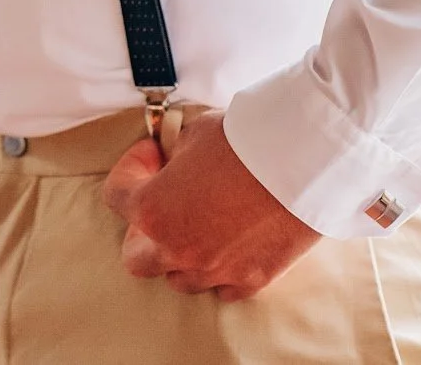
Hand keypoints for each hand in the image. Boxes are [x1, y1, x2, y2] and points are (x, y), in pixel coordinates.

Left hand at [101, 109, 319, 299]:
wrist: (304, 161)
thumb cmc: (245, 140)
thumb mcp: (194, 133)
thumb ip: (173, 155)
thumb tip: (174, 161)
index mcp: (153, 209)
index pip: (115, 197)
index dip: (131, 169)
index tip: (154, 155)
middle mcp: (176, 248)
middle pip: (137, 257)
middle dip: (144, 230)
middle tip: (165, 202)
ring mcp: (213, 270)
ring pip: (178, 279)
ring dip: (181, 253)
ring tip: (200, 224)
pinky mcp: (250, 280)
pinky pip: (221, 288)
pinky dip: (220, 270)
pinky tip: (232, 241)